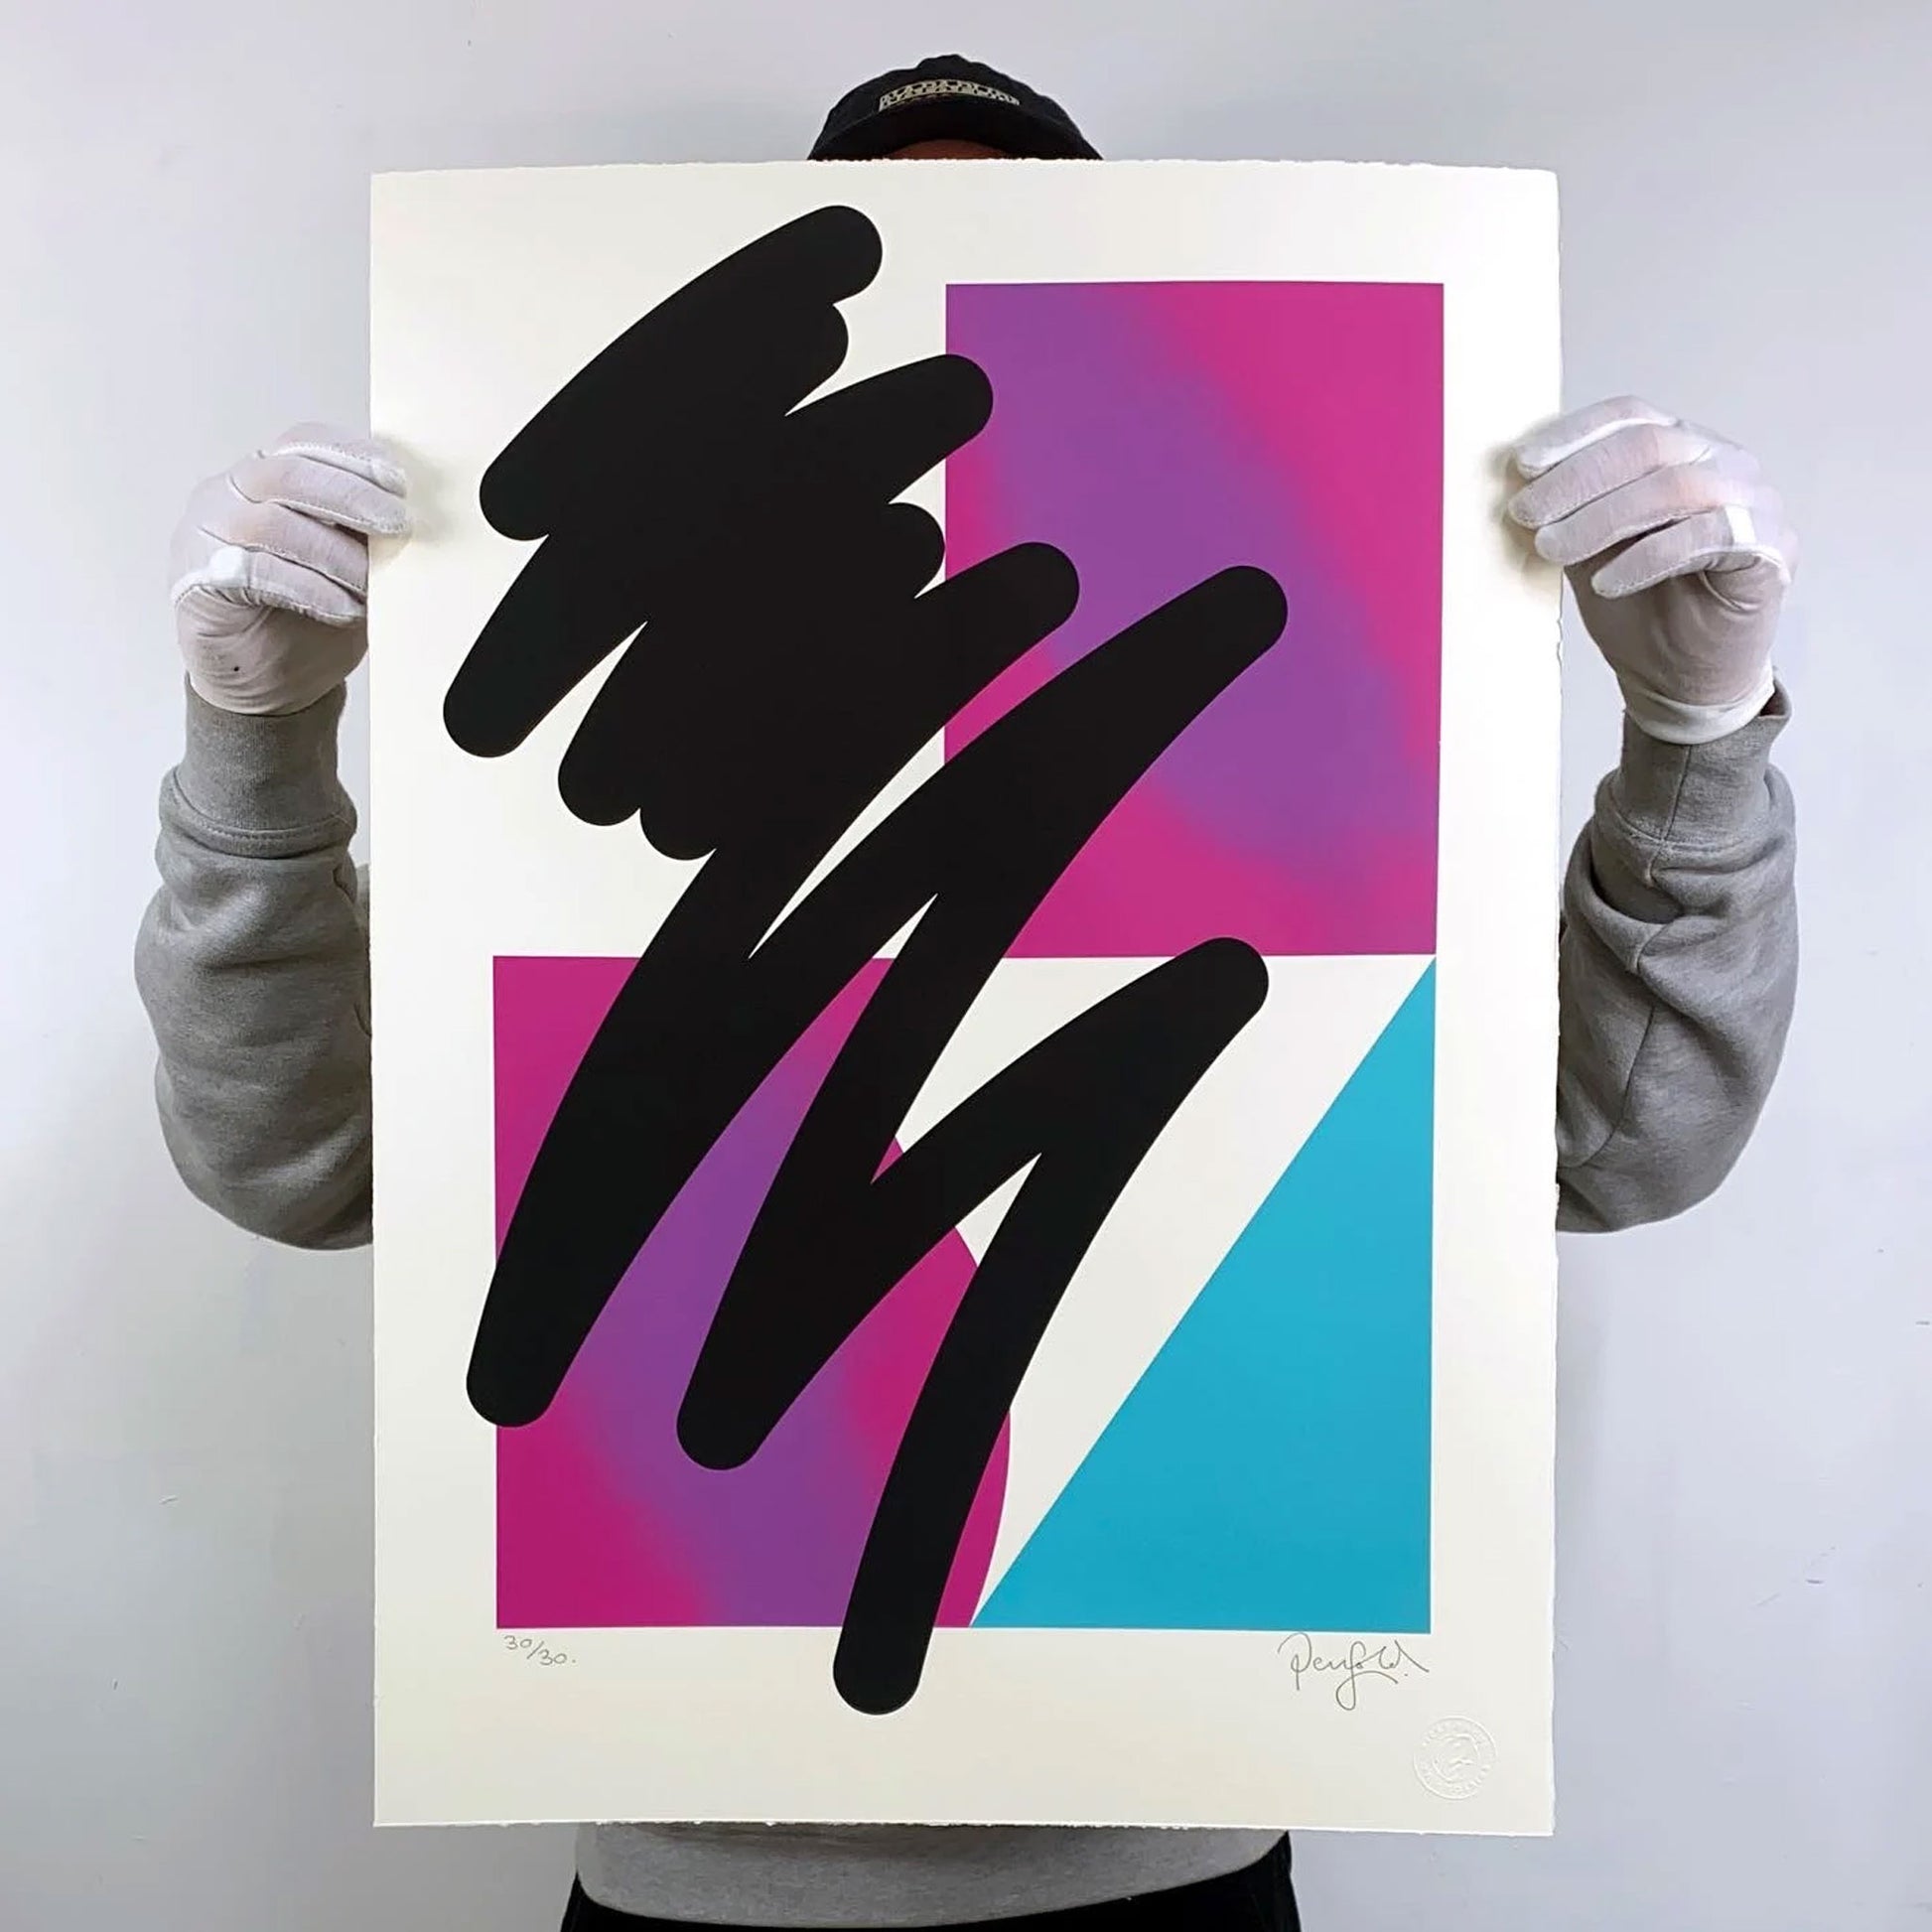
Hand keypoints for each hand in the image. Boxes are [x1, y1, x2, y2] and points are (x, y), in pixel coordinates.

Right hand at [171, 424, 409, 715]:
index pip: (306, 442)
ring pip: (270, 521)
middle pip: (289, 472)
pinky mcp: (197, 579)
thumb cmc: (309, 617)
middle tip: (396, 525)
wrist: (269, 682)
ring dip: (333, 553)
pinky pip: (252, 571)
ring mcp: (207, 532)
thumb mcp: (352, 568)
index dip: (354, 456)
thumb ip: (368, 536)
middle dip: (351, 496)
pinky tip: (340, 607)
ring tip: (370, 585)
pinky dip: (306, 588)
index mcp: (270, 475)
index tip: (398, 482)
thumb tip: (414, 518)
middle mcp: (232, 493)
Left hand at [1508, 397, 1792, 743]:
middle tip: (1529, 514)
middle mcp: (1723, 462)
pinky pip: (1710, 534)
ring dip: (1603, 517)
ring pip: (1676, 486)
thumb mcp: (1586, 549)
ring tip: (1554, 550)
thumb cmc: (1636, 608)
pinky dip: (1649, 556)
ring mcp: (1754, 501)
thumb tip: (1521, 478)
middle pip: (1649, 445)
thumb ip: (1568, 508)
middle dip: (1578, 479)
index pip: (1631, 416)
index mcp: (1680, 449)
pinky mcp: (1773, 547)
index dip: (1574, 435)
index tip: (1523, 465)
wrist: (1680, 678)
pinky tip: (1608, 582)